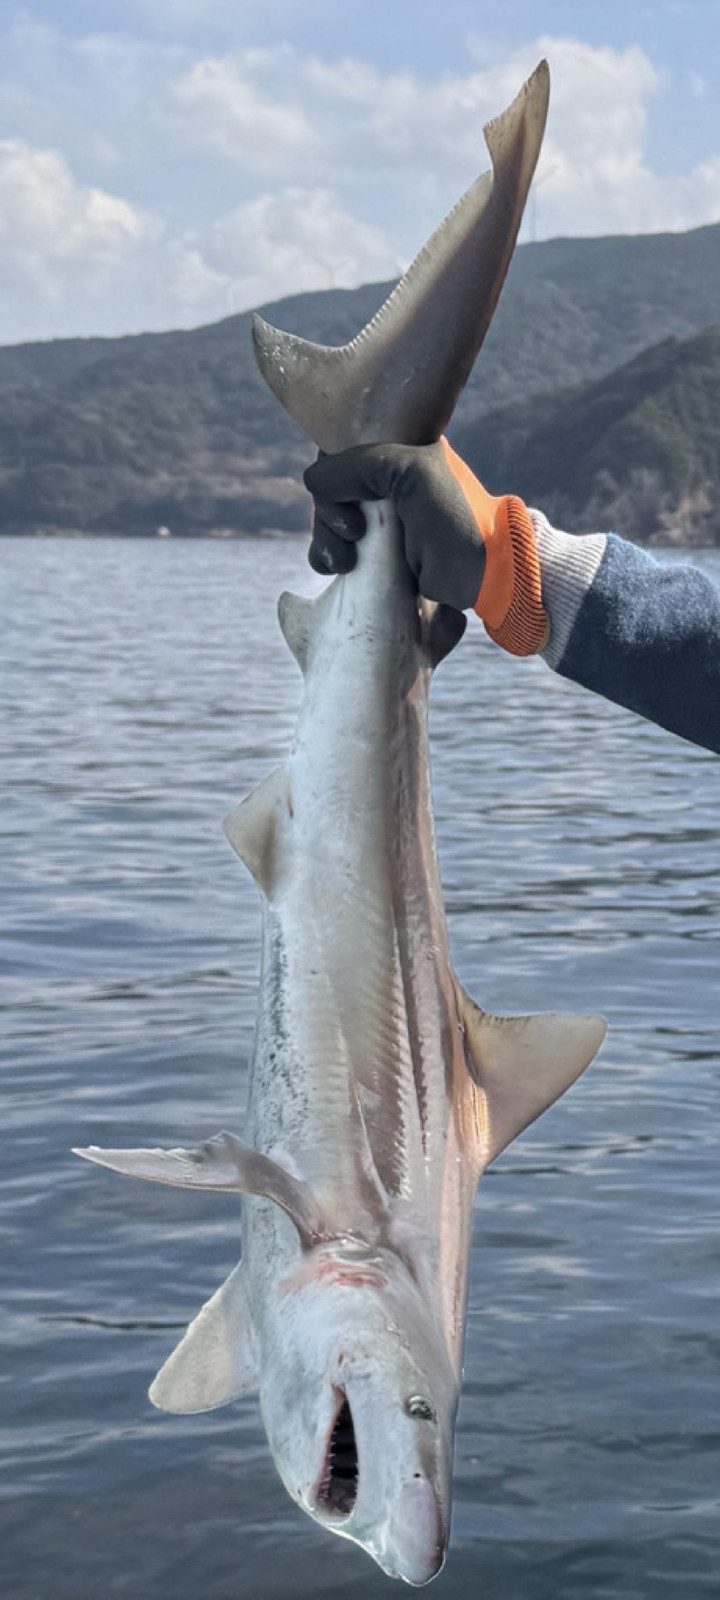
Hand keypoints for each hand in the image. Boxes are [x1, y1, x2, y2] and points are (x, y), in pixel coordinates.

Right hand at [304, 439, 484, 610]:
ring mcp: (381, 519)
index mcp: (400, 451)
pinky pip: (336, 549)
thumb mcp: (408, 473)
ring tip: (346, 560)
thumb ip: (356, 466)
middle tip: (353, 533)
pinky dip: (328, 557)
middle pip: (331, 488)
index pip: (343, 449)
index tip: (349, 498)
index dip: (335, 472)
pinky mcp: (378, 554)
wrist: (485, 575)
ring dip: (327, 539)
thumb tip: (314, 482)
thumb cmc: (455, 518)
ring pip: (328, 520)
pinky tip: (342, 568)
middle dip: (329, 514)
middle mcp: (387, 482)